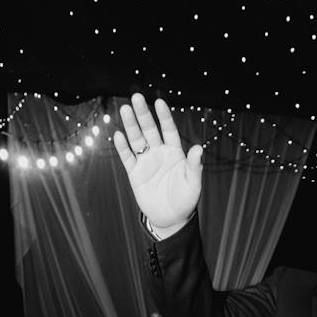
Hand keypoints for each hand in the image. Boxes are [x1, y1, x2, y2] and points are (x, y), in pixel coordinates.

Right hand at [114, 93, 202, 232]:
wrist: (171, 218)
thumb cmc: (185, 200)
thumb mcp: (193, 183)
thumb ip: (194, 166)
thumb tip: (199, 148)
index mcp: (175, 152)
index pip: (168, 130)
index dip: (164, 116)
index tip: (159, 102)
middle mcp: (159, 153)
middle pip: (150, 130)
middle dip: (143, 114)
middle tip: (136, 97)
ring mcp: (146, 162)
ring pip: (137, 140)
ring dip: (131, 125)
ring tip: (125, 109)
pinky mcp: (135, 173)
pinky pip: (127, 158)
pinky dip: (123, 147)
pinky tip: (118, 135)